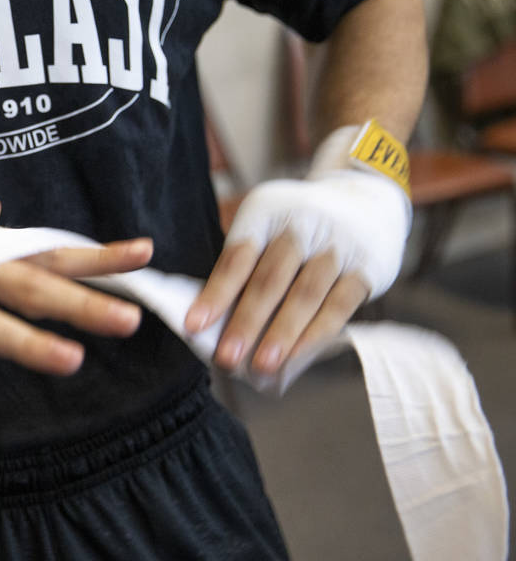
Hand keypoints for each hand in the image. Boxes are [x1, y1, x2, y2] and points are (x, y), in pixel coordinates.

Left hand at [184, 168, 406, 375]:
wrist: (365, 195)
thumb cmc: (298, 226)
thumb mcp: (267, 225)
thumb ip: (245, 264)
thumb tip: (213, 320)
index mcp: (265, 212)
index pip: (237, 258)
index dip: (216, 294)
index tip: (193, 326)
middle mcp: (301, 224)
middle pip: (270, 279)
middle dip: (246, 322)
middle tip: (227, 357)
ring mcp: (336, 244)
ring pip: (305, 294)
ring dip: (282, 333)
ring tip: (261, 365)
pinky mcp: (366, 266)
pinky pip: (338, 305)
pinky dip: (316, 333)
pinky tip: (297, 355)